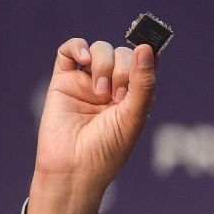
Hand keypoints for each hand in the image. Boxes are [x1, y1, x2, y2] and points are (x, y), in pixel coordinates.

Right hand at [27, 38, 158, 213]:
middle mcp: (112, 86)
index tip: (150, 45)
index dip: (148, 51)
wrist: (73, 168)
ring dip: (104, 64)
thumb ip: (143, 82)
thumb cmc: (107, 149)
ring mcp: (87, 82)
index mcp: (135, 95)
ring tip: (100, 94)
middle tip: (117, 97)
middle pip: (122, 54)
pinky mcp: (63, 81)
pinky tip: (84, 58)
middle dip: (123, 69)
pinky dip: (77, 47)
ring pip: (99, 49)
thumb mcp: (133, 116)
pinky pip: (69, 51)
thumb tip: (146, 47)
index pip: (145, 62)